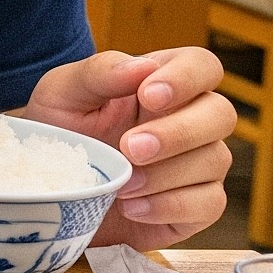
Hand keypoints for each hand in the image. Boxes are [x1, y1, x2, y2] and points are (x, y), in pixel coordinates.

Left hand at [17, 48, 233, 249]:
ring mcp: (199, 162)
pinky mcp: (197, 204)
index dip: (185, 78)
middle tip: (130, 148)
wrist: (50, 188)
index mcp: (162, 82)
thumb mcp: (62, 94)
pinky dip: (169, 206)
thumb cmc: (59, 131)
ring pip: (214, 160)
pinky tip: (131, 207)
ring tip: (120, 185)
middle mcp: (190, 119)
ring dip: (165, 174)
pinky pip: (209, 203)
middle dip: (179, 132)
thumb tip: (142, 66)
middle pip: (221, 114)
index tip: (148, 96)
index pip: (201, 65)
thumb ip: (99, 73)